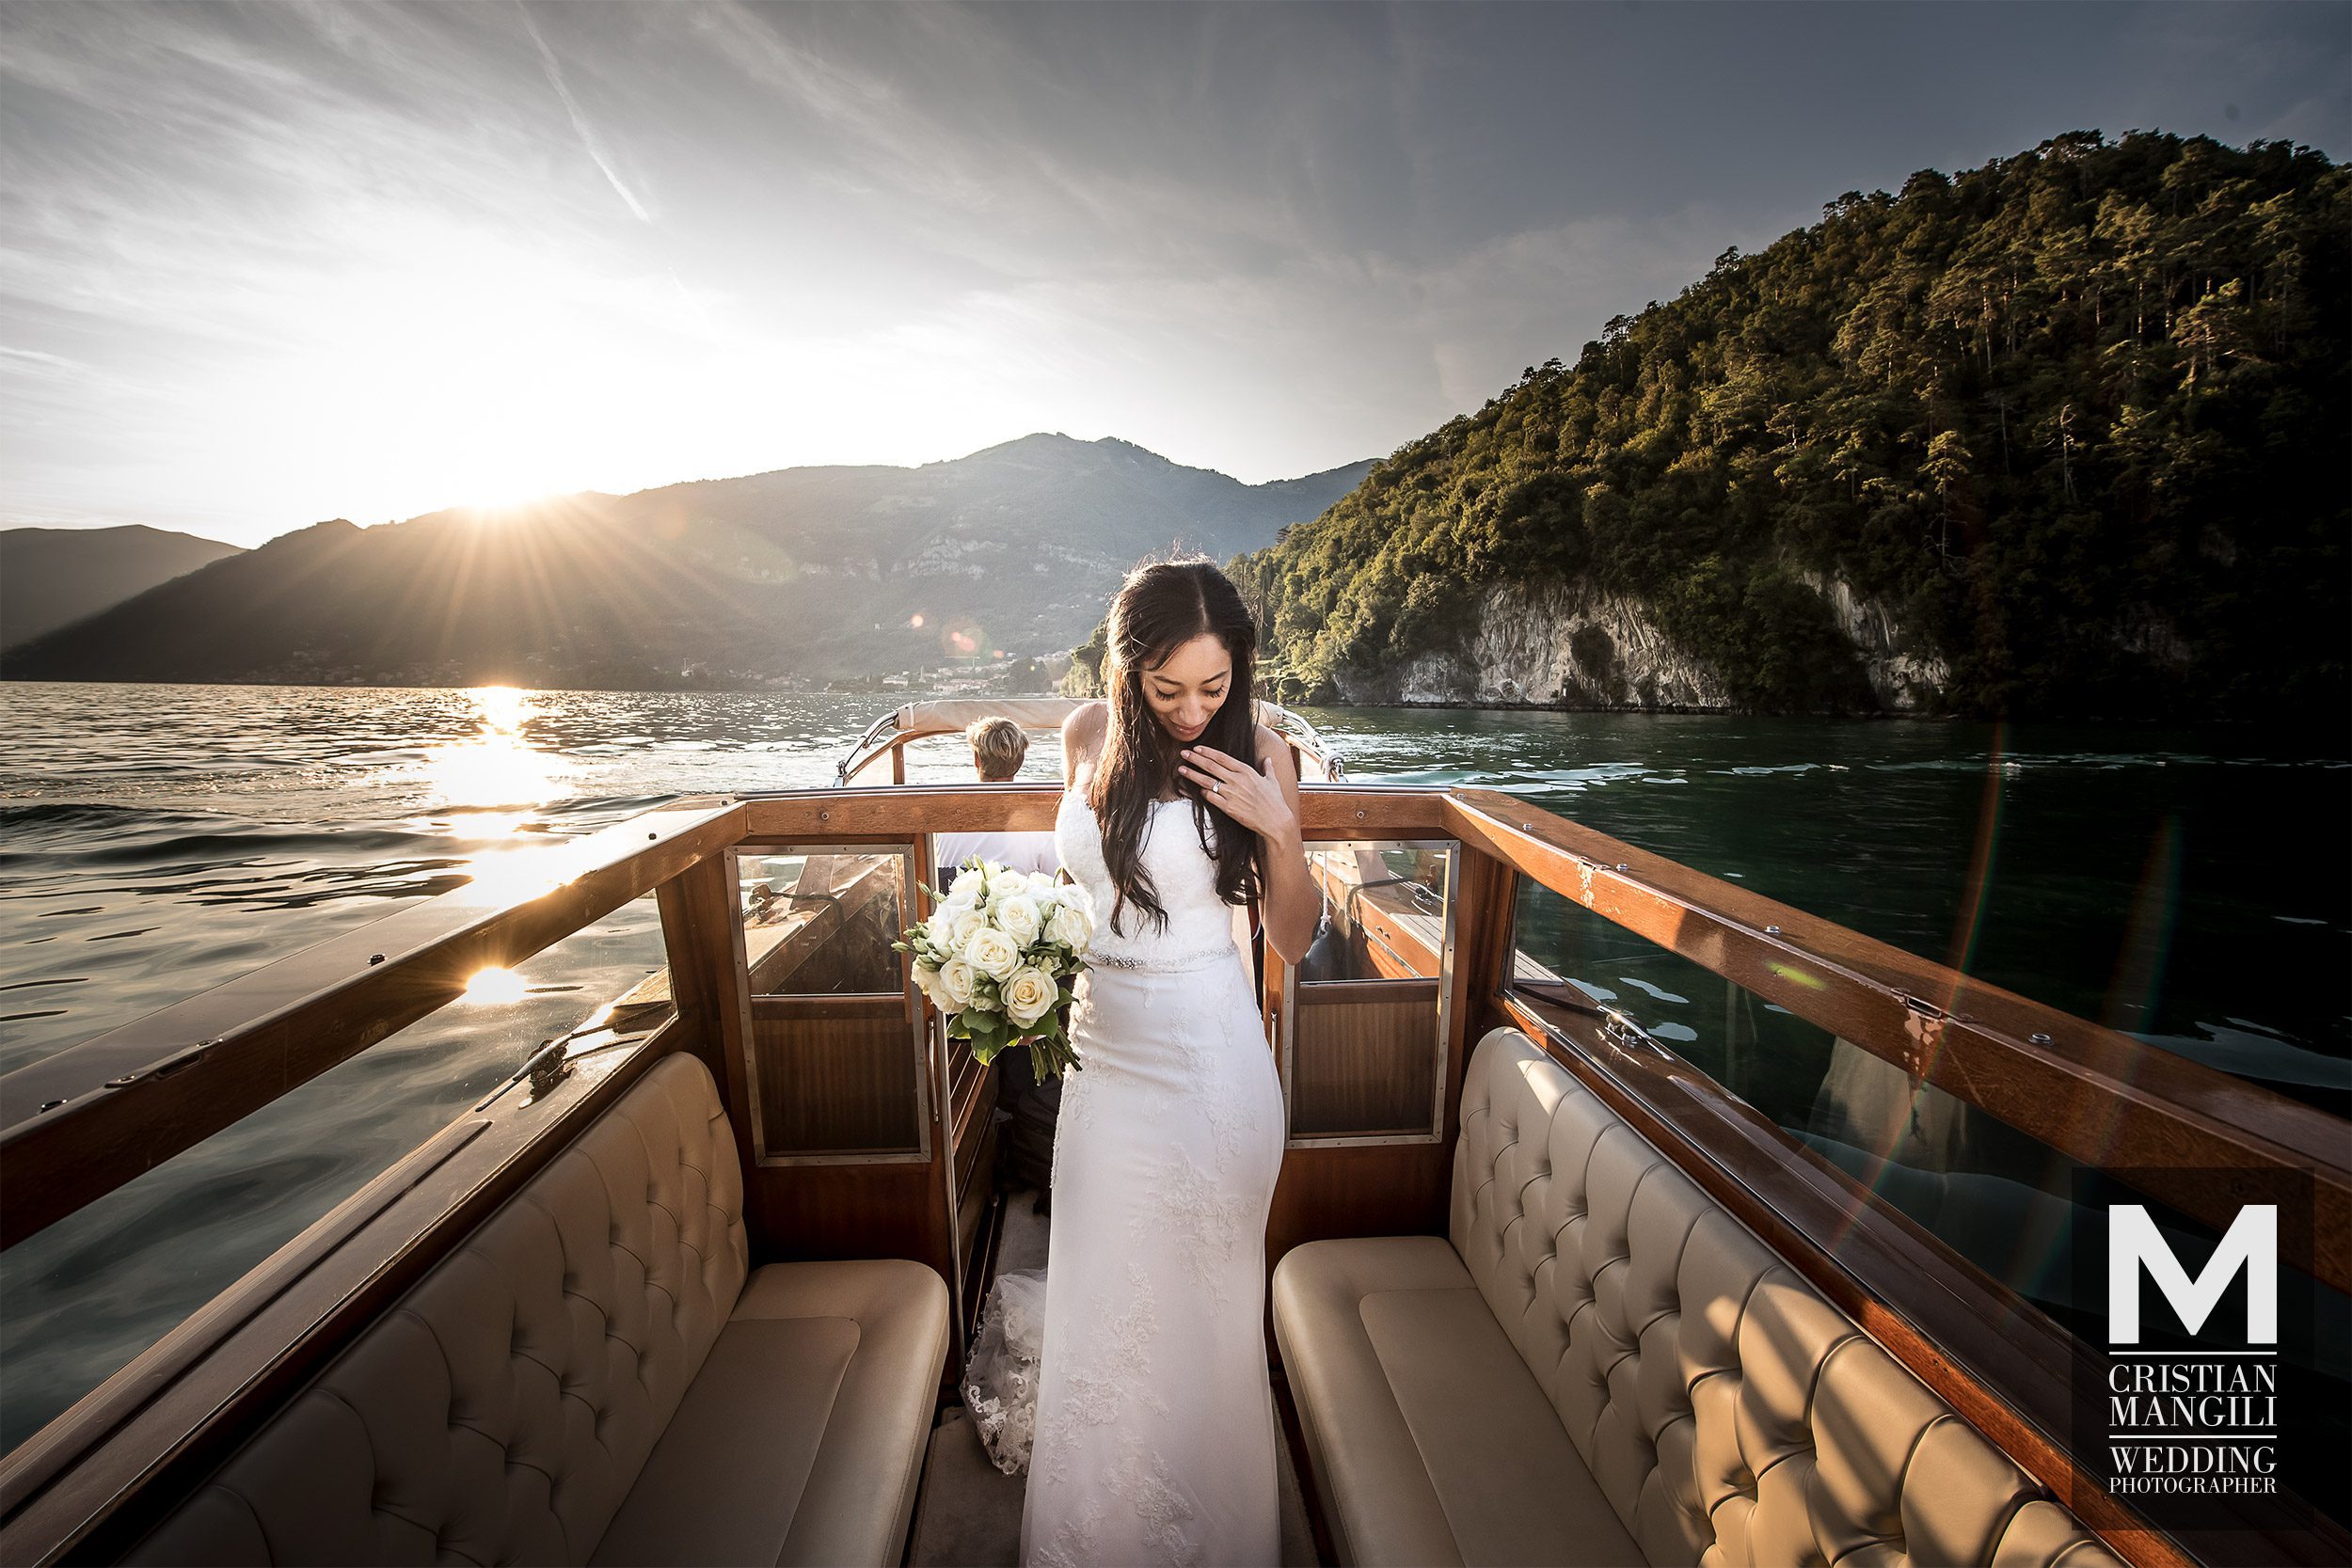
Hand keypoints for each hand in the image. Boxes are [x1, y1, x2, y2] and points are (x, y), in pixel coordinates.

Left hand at [1176, 744, 1296, 845]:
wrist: (1275, 821)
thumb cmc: (1275, 801)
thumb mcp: (1272, 781)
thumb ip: (1268, 768)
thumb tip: (1267, 759)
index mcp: (1246, 771)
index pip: (1222, 758)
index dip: (1208, 752)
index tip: (1197, 748)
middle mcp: (1237, 780)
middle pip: (1211, 766)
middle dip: (1195, 759)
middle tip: (1183, 753)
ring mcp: (1232, 794)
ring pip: (1207, 781)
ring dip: (1192, 774)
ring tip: (1181, 769)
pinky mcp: (1229, 808)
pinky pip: (1211, 797)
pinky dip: (1203, 792)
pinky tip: (1197, 790)